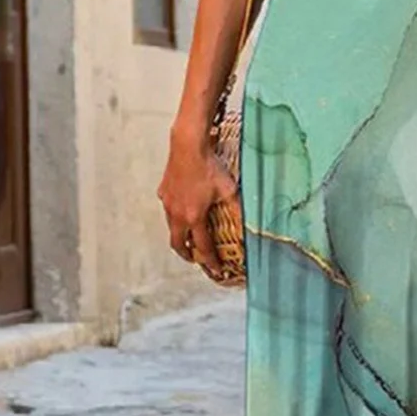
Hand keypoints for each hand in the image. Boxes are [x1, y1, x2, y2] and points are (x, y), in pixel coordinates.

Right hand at [157, 129, 237, 276]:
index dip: (210, 261)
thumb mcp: (229, 190)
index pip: (202, 247)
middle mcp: (177, 214)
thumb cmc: (209, 167)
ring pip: (171, 228)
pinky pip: (169, 210)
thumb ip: (238, 208)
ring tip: (188, 239)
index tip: (216, 269)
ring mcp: (168, 203)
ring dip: (180, 236)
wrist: (187, 145)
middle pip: (178, 244)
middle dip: (187, 255)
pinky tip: (183, 211)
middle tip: (195, 259)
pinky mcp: (163, 192)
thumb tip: (253, 222)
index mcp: (194, 218)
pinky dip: (176, 217)